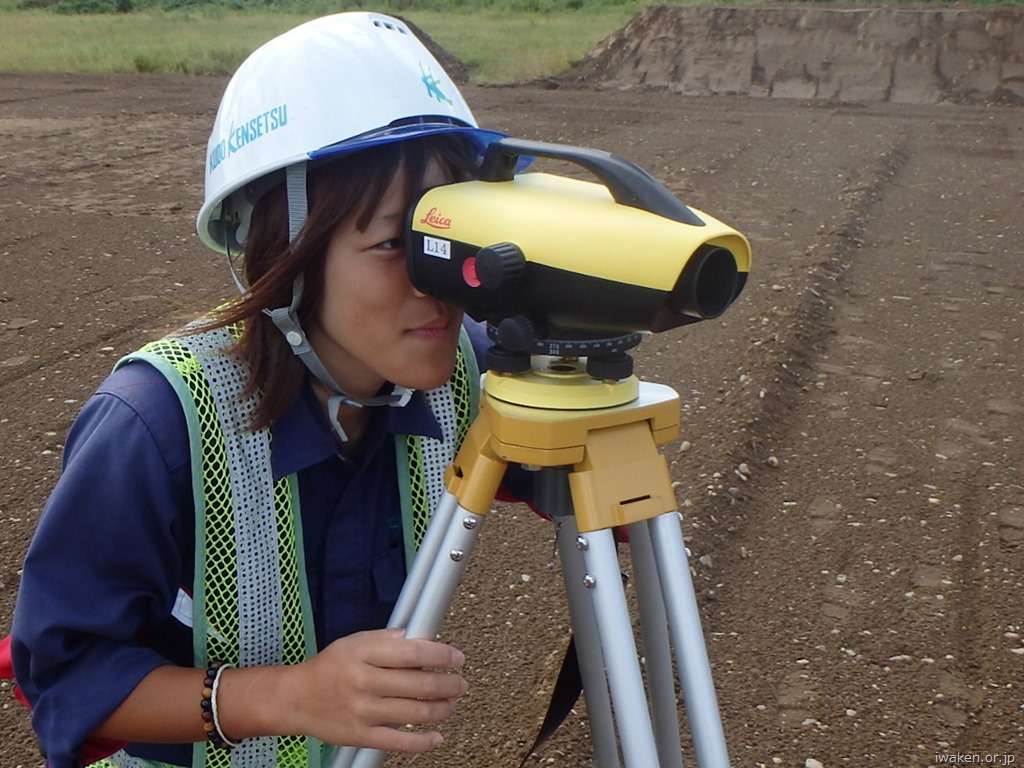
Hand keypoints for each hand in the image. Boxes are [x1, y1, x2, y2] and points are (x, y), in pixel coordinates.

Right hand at [264, 628, 468, 752]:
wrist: (296, 699)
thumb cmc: (328, 668)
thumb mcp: (353, 642)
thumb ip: (385, 639)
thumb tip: (416, 637)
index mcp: (363, 654)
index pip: (411, 652)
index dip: (440, 655)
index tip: (457, 657)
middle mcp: (364, 682)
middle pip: (418, 684)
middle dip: (447, 684)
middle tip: (460, 683)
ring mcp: (363, 711)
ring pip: (414, 713)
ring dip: (441, 709)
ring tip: (451, 703)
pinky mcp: (362, 736)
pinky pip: (399, 743)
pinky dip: (423, 742)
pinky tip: (437, 737)